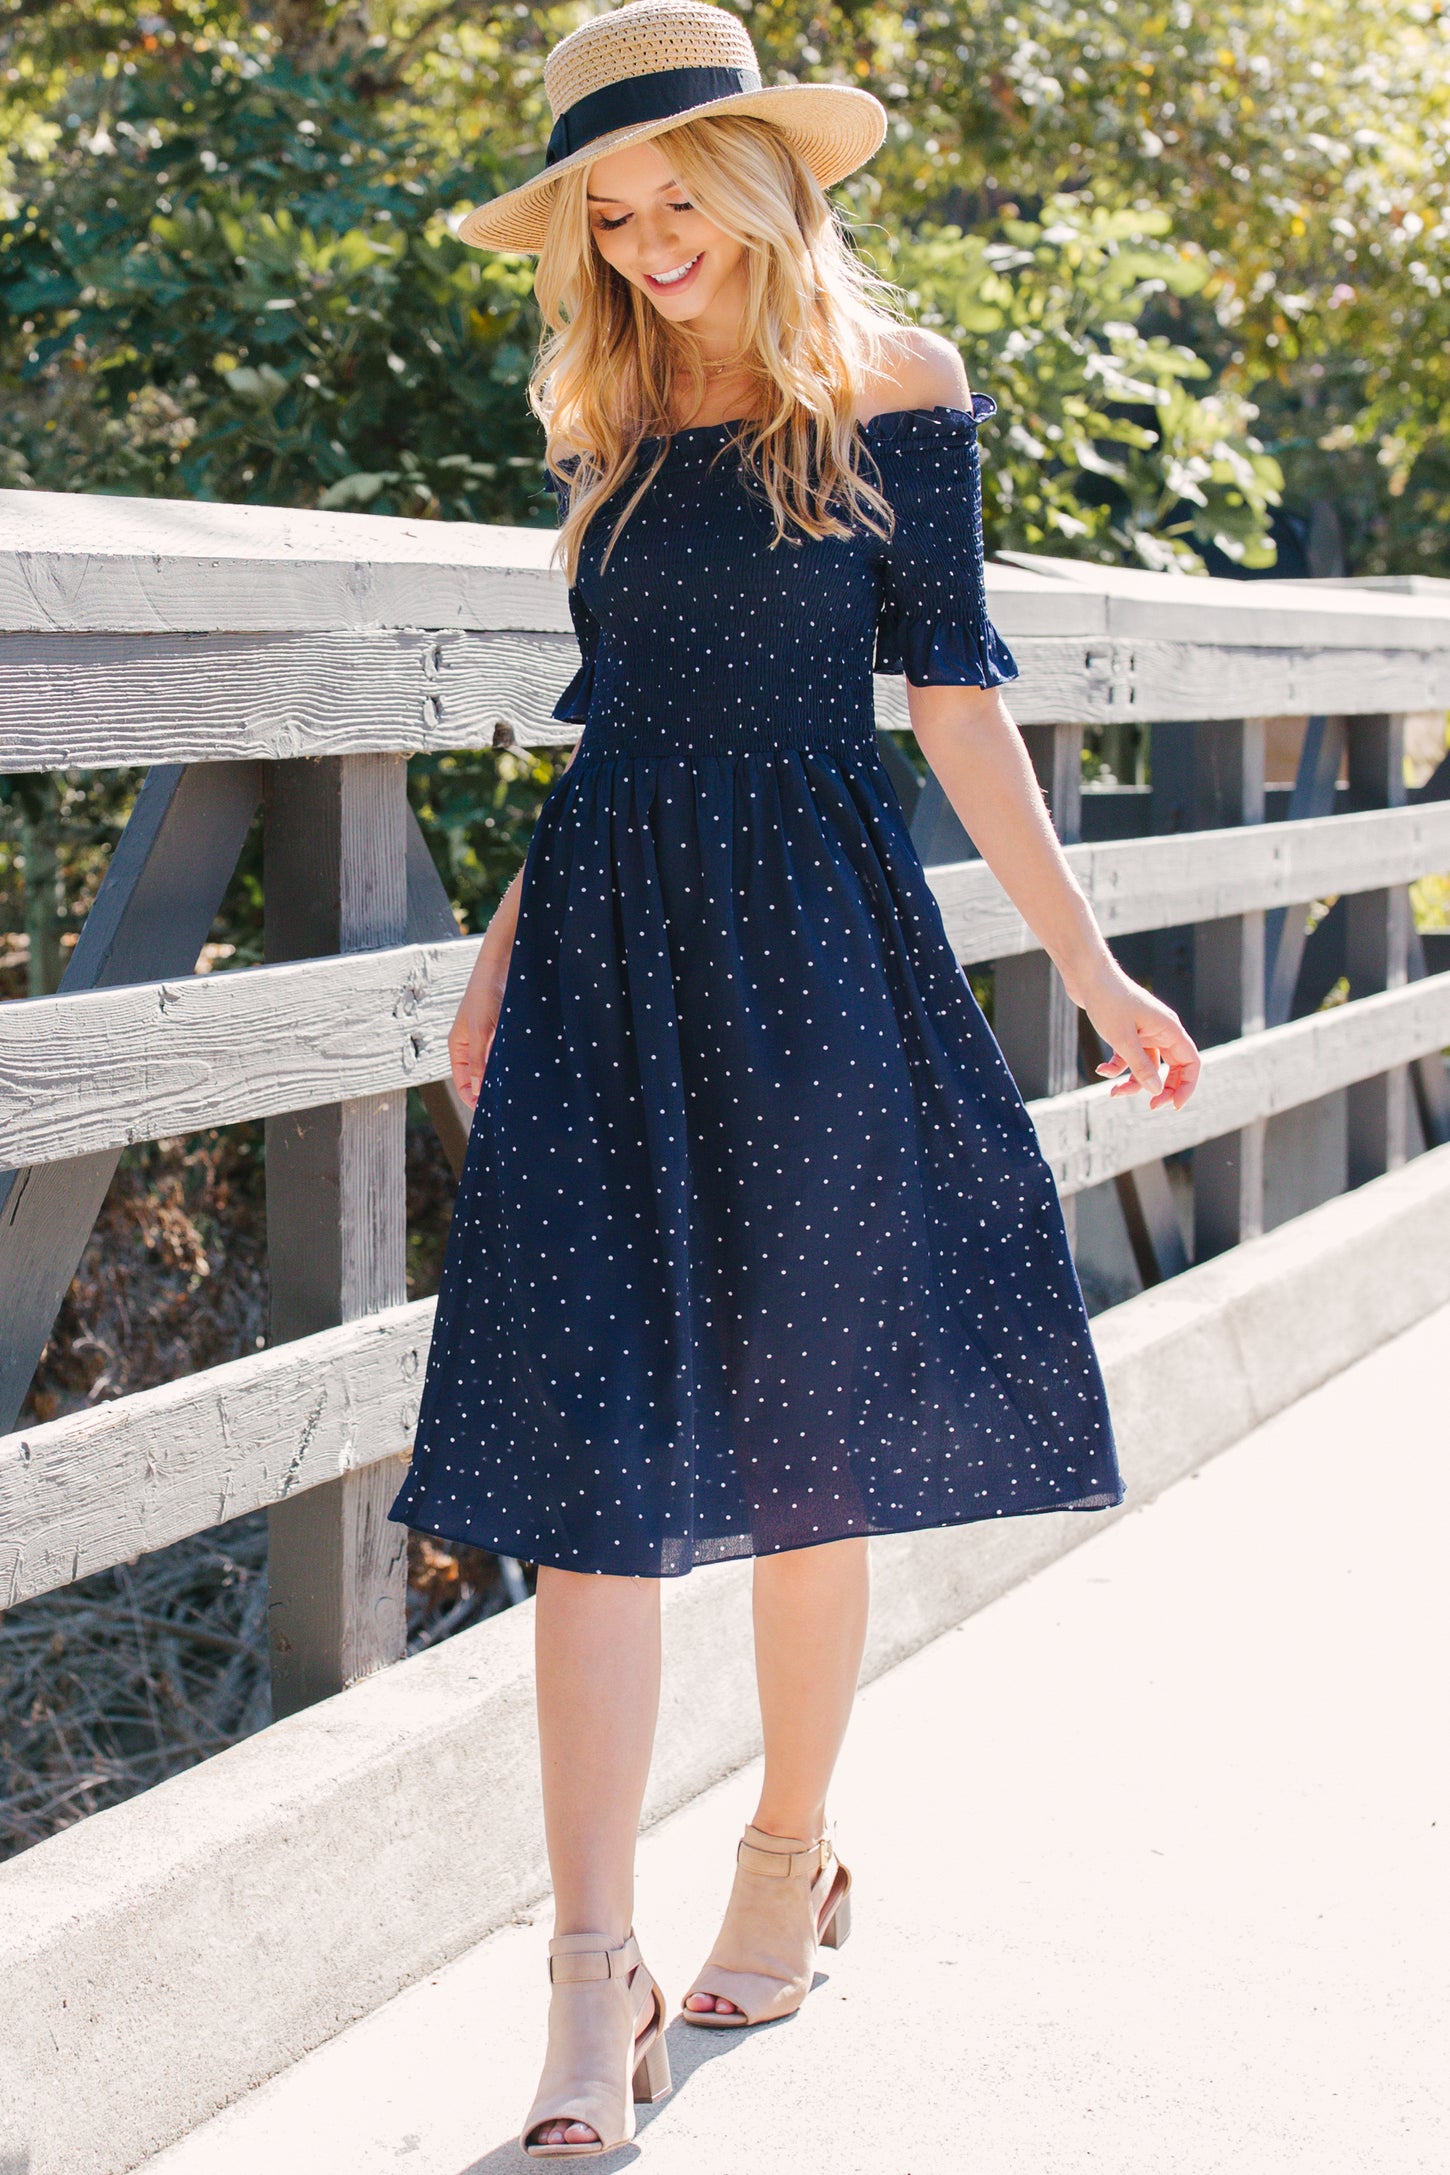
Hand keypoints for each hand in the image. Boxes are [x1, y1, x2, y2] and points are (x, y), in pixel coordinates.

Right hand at [448, 886, 520, 1104]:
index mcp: (458, 1045)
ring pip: (497, 1068)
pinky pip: (510, 1056)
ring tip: (521, 1094)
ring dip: (506, 1079)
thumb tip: (479, 1093)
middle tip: (510, 1109)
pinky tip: (529, 1073)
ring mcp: (491, 1038)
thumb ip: (478, 1060)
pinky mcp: (508, 1031)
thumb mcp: (480, 1029)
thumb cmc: (486, 991)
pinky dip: (516, 1065)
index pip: (462, 1082)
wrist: (505, 961)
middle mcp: (473, 1045)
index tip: (490, 1115)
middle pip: (480, 1078)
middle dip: (492, 1092)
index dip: (474, 1098)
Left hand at [1076, 964, 1199, 1111]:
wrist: (1087, 976)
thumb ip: (1141, 1067)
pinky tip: (1101, 1068)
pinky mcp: (1128, 1032)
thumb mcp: (1123, 1040)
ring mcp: (1145, 1032)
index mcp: (1170, 1030)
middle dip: (1161, 1088)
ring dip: (1133, 1082)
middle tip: (1149, 1107)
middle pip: (1172, 1068)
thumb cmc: (1108, 1001)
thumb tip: (1157, 1091)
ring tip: (1113, 1092)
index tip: (1173, 1106)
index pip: (1191, 1063)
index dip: (1187, 1086)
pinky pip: (1129, 1058)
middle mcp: (1162, 1032)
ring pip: (1148, 1066)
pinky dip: (1117, 1067)